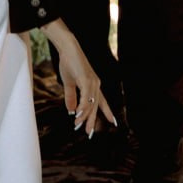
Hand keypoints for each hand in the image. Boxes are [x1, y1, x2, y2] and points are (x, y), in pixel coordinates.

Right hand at [40, 18, 116, 138]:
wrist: (68, 48)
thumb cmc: (69, 63)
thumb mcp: (69, 83)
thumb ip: (71, 97)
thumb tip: (70, 111)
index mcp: (93, 85)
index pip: (102, 102)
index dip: (108, 112)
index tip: (114, 123)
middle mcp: (96, 84)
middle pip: (96, 107)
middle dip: (92, 121)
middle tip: (89, 134)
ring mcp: (92, 82)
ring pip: (90, 104)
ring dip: (84, 116)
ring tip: (77, 126)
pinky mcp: (86, 80)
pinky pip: (86, 98)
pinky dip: (82, 107)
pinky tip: (78, 115)